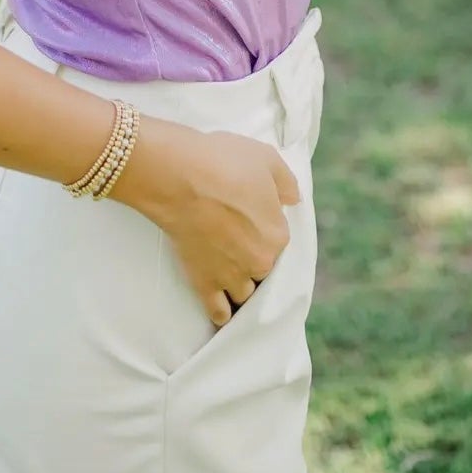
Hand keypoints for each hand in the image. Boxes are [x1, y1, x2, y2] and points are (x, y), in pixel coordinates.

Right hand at [154, 127, 300, 330]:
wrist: (178, 177)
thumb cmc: (222, 161)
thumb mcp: (266, 158)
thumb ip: (287, 183)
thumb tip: (293, 201)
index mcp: (278, 234)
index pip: (280, 241)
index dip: (264, 229)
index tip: (251, 221)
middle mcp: (260, 262)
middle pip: (264, 270)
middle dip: (254, 260)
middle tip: (237, 245)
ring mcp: (232, 277)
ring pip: (245, 294)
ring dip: (240, 287)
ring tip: (230, 277)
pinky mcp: (204, 284)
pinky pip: (220, 313)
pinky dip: (222, 313)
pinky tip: (222, 310)